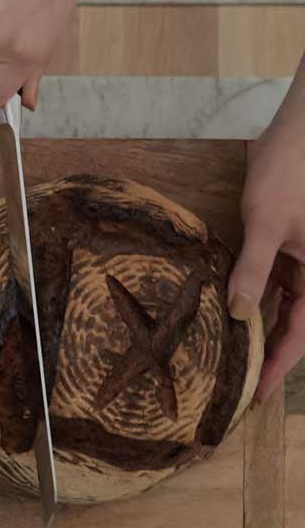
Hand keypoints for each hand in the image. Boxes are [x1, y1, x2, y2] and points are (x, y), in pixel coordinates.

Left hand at [230, 114, 304, 403]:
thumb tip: (238, 313)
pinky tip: (229, 312)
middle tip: (240, 388)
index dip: (280, 367)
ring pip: (282, 304)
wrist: (301, 131)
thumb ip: (253, 269)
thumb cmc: (289, 172)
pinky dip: (253, 296)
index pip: (302, 333)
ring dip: (259, 328)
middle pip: (295, 325)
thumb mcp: (266, 223)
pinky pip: (272, 280)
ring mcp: (303, 258)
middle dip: (270, 355)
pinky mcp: (287, 243)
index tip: (257, 396)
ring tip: (231, 358)